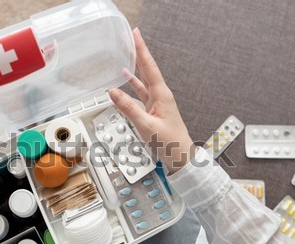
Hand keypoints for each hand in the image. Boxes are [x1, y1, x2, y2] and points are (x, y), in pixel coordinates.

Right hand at [110, 28, 193, 173]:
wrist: (180, 156)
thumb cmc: (170, 142)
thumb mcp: (146, 126)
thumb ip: (129, 108)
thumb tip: (114, 93)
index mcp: (162, 95)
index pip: (149, 67)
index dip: (142, 50)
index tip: (136, 35)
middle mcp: (160, 96)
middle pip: (147, 69)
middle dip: (138, 52)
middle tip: (130, 37)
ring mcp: (157, 102)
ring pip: (143, 80)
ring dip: (134, 67)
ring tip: (126, 54)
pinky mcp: (153, 110)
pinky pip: (140, 92)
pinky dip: (132, 84)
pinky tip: (125, 80)